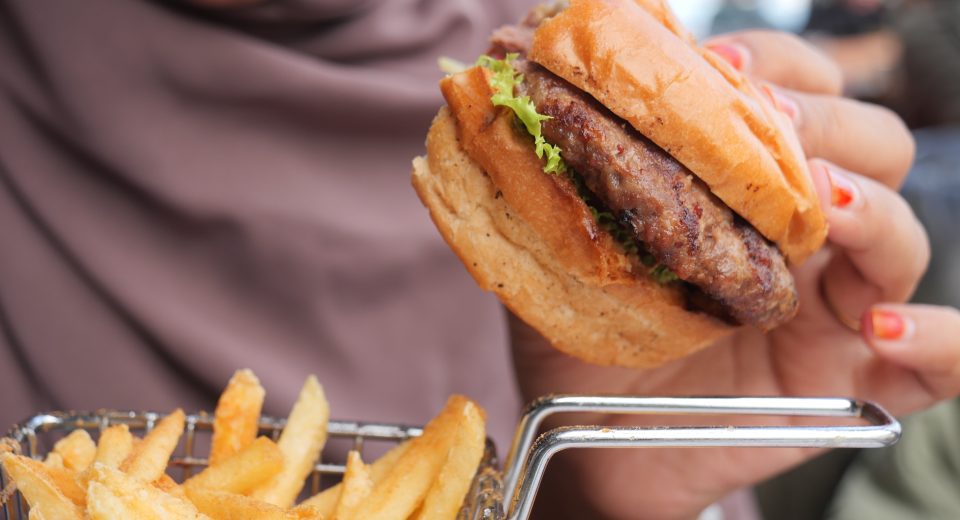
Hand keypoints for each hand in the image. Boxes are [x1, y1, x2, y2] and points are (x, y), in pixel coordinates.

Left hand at [511, 31, 959, 519]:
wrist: (595, 448)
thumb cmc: (585, 348)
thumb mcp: (565, 259)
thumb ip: (560, 199)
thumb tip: (520, 119)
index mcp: (742, 195)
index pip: (797, 98)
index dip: (776, 68)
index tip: (720, 66)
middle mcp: (802, 240)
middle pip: (871, 150)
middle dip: (828, 126)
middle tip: (773, 130)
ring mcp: (835, 310)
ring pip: (905, 240)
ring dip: (874, 210)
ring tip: (822, 210)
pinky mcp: (855, 384)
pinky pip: (940, 365)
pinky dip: (939, 340)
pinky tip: (885, 329)